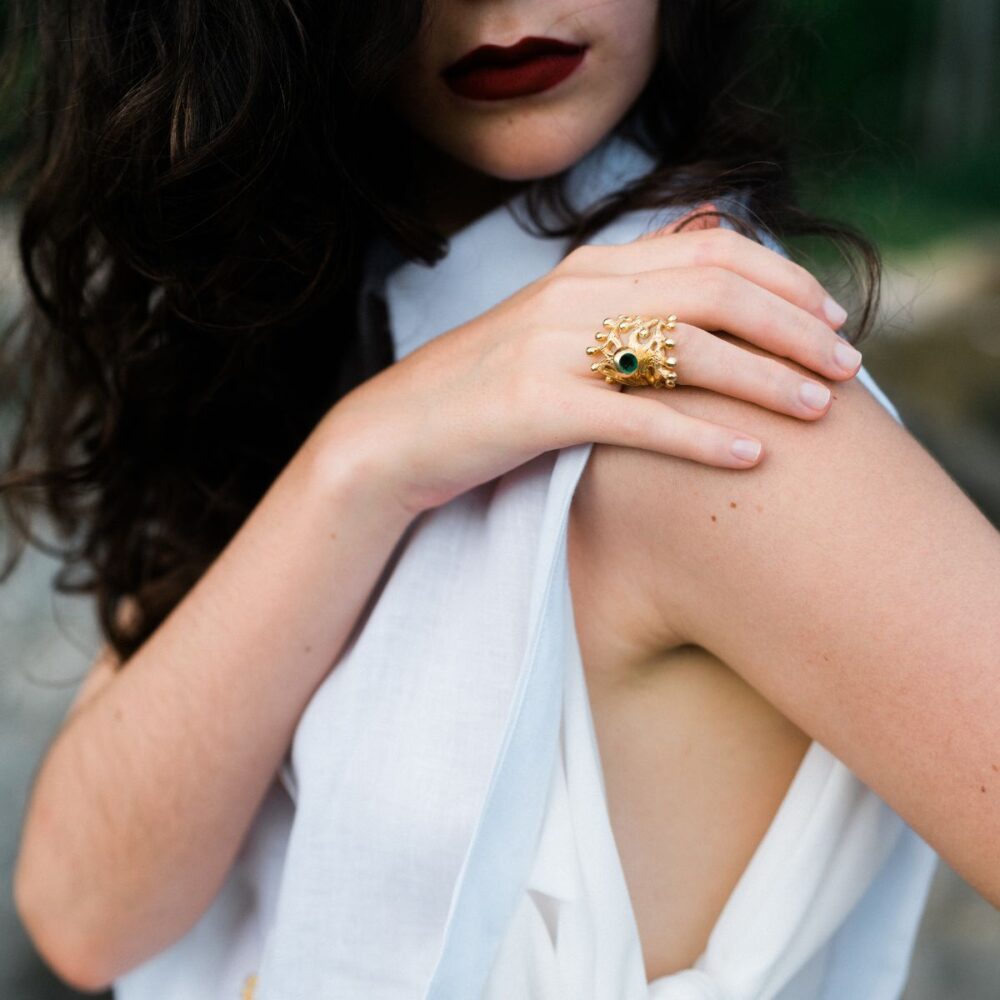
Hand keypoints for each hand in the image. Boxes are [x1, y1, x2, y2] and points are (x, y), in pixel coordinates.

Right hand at [320, 205, 861, 515]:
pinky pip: (642, 418)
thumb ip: (625, 309)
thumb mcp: (559, 332)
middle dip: (795, 327)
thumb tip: (706, 299)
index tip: (829, 319)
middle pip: (716, 291)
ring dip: (767, 379)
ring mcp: (555, 346)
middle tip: (847, 367)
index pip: (712, 249)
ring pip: (689, 350)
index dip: (784, 279)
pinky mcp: (538, 406)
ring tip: (822, 411)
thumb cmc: (489, 392)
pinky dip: (706, 437)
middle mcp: (578, 293)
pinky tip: (753, 456)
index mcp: (589, 268)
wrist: (397, 434)